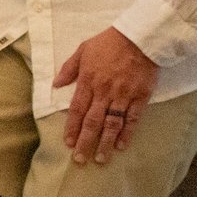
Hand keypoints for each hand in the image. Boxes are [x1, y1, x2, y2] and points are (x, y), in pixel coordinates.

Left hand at [54, 29, 158, 165]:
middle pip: (92, 121)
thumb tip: (56, 85)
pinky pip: (132, 118)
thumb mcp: (83, 49)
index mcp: (88, 81)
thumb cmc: (109, 42)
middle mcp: (104, 91)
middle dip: (85, 142)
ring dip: (105, 143)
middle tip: (79, 160)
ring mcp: (123, 95)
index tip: (68, 142)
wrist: (139, 36)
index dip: (72, 127)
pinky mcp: (140, 96)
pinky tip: (121, 146)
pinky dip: (127, 133)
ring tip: (101, 159)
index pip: (77, 109)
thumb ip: (69, 69)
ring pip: (112, 124)